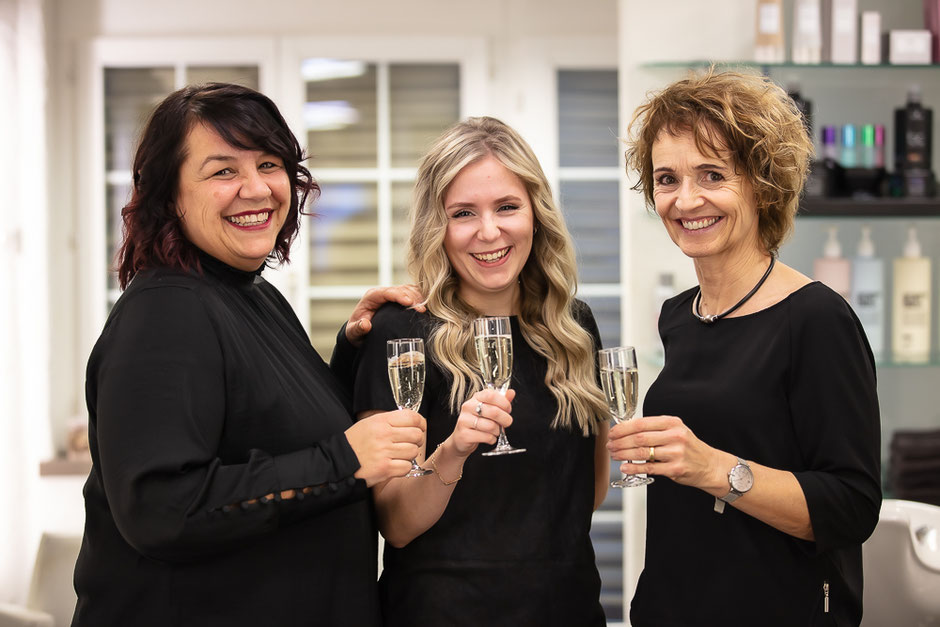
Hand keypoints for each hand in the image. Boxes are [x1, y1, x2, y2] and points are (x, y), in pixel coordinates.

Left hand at [345, 285, 425, 345]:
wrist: (360, 332)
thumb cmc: (356, 331)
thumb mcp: (353, 332)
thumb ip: (357, 328)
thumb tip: (365, 324)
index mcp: (371, 297)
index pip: (386, 292)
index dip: (399, 295)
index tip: (409, 302)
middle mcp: (382, 293)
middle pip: (400, 289)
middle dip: (412, 297)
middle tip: (421, 309)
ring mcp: (392, 295)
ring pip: (408, 289)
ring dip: (418, 297)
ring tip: (425, 309)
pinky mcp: (399, 299)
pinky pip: (412, 293)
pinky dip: (420, 298)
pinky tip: (426, 306)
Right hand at [346, 410, 426, 486]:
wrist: (337, 462)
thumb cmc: (353, 443)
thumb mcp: (368, 424)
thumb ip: (388, 421)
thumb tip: (411, 422)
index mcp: (380, 421)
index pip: (412, 417)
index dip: (420, 423)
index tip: (420, 428)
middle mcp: (384, 435)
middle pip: (416, 435)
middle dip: (416, 441)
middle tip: (409, 444)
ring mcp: (384, 452)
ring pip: (413, 452)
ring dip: (409, 455)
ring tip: (398, 456)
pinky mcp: (384, 469)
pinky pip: (407, 467)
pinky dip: (403, 468)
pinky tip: (394, 465)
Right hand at [445, 388, 515, 456]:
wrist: (461, 438)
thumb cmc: (477, 422)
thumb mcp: (490, 409)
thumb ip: (501, 401)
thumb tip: (511, 392)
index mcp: (476, 398)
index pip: (491, 395)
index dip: (504, 402)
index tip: (508, 409)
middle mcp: (468, 407)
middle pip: (493, 411)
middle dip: (505, 419)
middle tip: (506, 423)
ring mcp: (465, 420)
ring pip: (491, 426)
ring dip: (497, 431)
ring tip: (495, 431)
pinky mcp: (465, 435)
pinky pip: (486, 437)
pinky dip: (492, 439)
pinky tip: (489, 437)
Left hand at [606, 415, 723, 488]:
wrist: (710, 465)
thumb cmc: (689, 447)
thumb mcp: (675, 430)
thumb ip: (654, 429)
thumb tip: (626, 429)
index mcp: (672, 423)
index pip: (641, 423)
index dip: (623, 428)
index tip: (613, 432)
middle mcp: (674, 436)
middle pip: (639, 438)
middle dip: (620, 441)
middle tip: (610, 444)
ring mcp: (675, 453)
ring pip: (642, 452)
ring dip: (623, 453)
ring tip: (614, 454)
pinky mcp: (675, 469)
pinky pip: (649, 467)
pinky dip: (634, 467)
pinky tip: (625, 467)